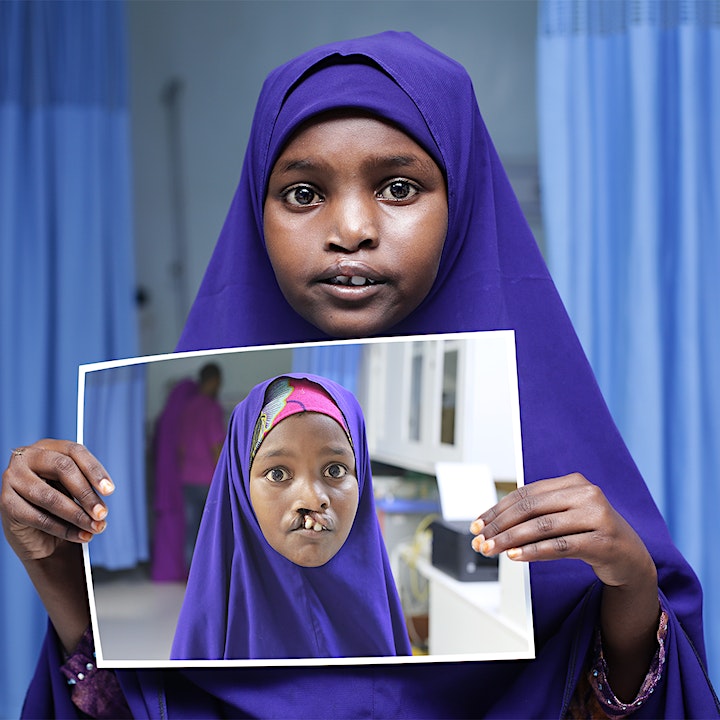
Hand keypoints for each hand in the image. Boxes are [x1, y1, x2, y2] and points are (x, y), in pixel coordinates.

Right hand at [1, 439, 113, 561]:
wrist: (35, 531)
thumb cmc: (59, 501)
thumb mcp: (74, 487)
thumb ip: (86, 485)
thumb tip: (101, 501)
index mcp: (49, 446)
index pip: (75, 451)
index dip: (94, 470)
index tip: (110, 490)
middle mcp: (27, 456)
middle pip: (63, 468)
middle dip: (86, 494)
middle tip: (102, 513)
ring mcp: (13, 479)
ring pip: (49, 496)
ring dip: (76, 515)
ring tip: (94, 527)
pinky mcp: (6, 503)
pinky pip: (38, 517)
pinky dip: (63, 529)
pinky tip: (80, 535)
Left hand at [469, 472, 652, 588]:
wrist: (631, 558)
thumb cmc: (591, 534)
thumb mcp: (564, 517)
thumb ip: (536, 514)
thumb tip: (491, 525)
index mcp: (573, 482)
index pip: (525, 494)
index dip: (497, 509)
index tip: (478, 524)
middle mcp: (586, 494)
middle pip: (531, 507)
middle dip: (499, 525)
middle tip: (479, 540)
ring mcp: (597, 516)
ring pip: (542, 526)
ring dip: (510, 539)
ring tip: (491, 549)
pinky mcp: (602, 542)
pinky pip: (560, 545)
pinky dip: (533, 551)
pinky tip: (515, 556)